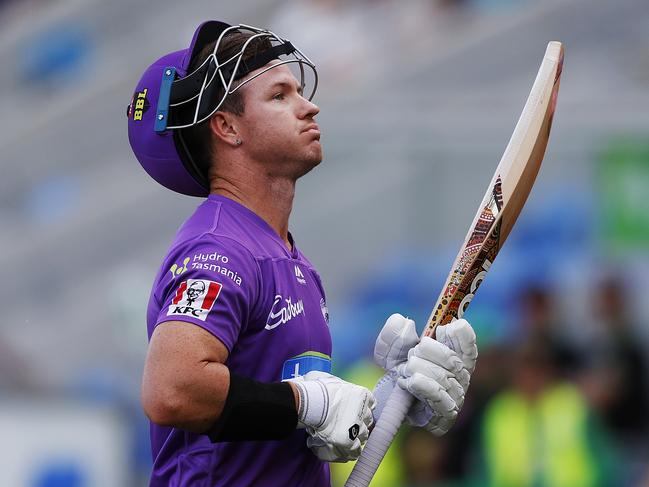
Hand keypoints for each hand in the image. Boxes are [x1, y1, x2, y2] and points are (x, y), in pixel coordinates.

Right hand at [288, 371, 374, 461]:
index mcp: (361, 394)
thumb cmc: (317, 388)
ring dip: (357, 437)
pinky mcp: (349, 440)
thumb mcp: (329, 378)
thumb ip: (334, 382)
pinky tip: (348, 451)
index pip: (371, 403)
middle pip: (368, 420)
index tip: (358, 411)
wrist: (312, 401)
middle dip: (361, 422)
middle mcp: (363, 410)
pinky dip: (353, 451)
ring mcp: (357, 426)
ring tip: (348, 438)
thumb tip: (326, 382)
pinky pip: (356, 449)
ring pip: (363, 435)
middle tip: (352, 425)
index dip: (364, 408)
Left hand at [373, 313, 476, 435]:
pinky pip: (440, 398)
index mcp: (455, 356)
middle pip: (453, 360)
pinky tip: (408, 382)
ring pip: (444, 378)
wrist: (389, 403)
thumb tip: (405, 323)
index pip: (468, 345)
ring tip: (403, 369)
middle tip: (411, 353)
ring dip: (418, 369)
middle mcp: (460, 377)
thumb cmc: (399, 371)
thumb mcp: (391, 348)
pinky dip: (422, 386)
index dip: (461, 335)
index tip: (442, 328)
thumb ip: (395, 333)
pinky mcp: (446, 415)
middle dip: (427, 351)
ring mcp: (455, 397)